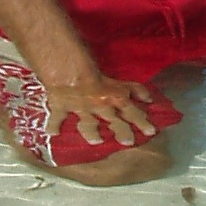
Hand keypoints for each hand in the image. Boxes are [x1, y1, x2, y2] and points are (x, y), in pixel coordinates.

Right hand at [41, 73, 160, 149]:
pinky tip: (53, 134)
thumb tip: (149, 99)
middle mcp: (99, 104)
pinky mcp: (61, 107)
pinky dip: (53, 126)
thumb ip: (132, 89)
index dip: (142, 120)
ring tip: (96, 142)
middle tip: (129, 142)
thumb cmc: (91, 63)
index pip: (132, 110)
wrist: (66, 62)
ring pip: (88, 124)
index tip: (152, 132)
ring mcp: (80, 107)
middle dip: (122, 132)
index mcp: (113, 95)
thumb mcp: (115, 76)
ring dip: (92, 133)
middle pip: (114, 121)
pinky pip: (57, 118)